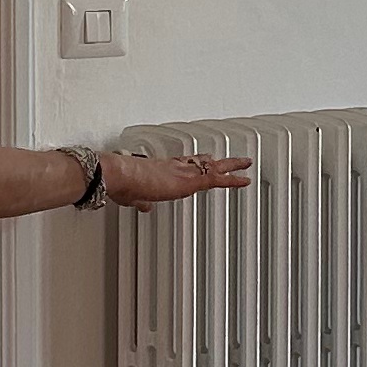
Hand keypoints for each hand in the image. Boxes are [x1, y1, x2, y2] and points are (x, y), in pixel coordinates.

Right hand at [99, 152, 255, 209]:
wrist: (120, 176)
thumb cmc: (122, 183)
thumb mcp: (133, 196)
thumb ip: (142, 201)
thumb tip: (144, 206)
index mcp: (163, 168)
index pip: (185, 163)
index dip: (197, 163)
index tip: (205, 160)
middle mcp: (176, 166)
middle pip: (203, 161)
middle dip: (219, 161)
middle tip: (233, 159)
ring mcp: (184, 172)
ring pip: (215, 166)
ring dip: (232, 166)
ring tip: (246, 164)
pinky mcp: (189, 181)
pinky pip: (218, 179)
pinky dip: (233, 180)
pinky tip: (245, 180)